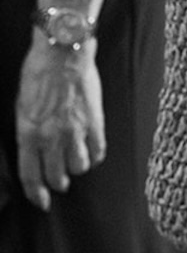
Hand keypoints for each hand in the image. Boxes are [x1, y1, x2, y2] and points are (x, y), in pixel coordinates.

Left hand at [16, 35, 105, 210]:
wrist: (63, 51)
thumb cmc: (38, 72)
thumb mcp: (22, 106)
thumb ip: (28, 130)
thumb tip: (33, 148)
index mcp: (28, 134)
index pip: (30, 176)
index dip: (35, 194)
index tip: (41, 202)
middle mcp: (50, 138)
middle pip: (56, 176)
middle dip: (58, 183)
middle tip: (61, 181)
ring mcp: (75, 131)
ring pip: (79, 167)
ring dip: (77, 168)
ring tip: (77, 161)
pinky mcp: (94, 121)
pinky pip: (98, 150)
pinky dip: (96, 155)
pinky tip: (93, 150)